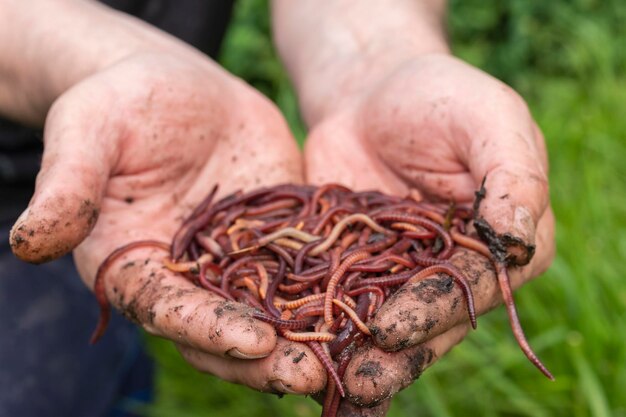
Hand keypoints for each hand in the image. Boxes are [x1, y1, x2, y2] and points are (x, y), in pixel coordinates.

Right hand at [8, 52, 326, 394]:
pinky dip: (333, 291)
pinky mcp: (274, 239)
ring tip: (351, 355)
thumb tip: (27, 242)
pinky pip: (304, 270)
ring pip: (271, 312)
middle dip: (265, 356)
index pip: (166, 309)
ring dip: (307, 337)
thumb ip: (67, 185)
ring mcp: (235, 263)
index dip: (207, 328)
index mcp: (133, 266)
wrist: (177, 86)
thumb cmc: (121, 102)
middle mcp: (186, 278)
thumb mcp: (88, 129)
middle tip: (312, 375)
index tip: (252, 342)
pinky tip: (370, 305)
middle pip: (223, 330)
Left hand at [304, 53, 554, 404]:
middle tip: (359, 382)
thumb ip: (511, 174)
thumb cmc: (439, 97)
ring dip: (358, 354)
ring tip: (326, 382)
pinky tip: (300, 349)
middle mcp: (459, 269)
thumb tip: (520, 236)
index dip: (434, 310)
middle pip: (429, 318)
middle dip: (394, 351)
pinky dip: (324, 323)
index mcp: (505, 243)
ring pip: (384, 320)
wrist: (371, 93)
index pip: (474, 287)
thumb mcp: (487, 118)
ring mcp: (404, 273)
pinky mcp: (357, 266)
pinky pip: (342, 297)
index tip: (392, 328)